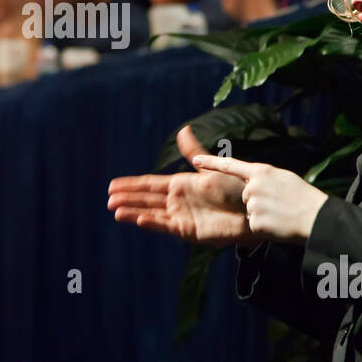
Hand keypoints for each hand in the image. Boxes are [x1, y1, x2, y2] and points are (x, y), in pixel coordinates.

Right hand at [108, 126, 259, 247]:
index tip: (113, 185)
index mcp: (181, 184)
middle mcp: (178, 201)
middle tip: (108, 200)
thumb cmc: (236, 188)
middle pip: (146, 199)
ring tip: (116, 211)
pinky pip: (167, 226)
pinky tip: (139, 219)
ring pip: (152, 213)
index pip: (150, 184)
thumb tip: (183, 130)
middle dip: (128, 199)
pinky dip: (153, 223)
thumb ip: (194, 153)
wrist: (252, 209)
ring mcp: (182, 217)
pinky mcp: (189, 231)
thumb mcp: (212, 167)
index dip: (131, 184)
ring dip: (134, 212)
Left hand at [189, 154, 327, 243]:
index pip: (230, 165)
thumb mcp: (283, 178)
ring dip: (262, 215)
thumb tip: (252, 180)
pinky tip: (278, 224)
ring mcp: (253, 204)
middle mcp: (254, 186)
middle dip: (257, 202)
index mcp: (261, 171)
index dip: (211, 162)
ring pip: (249, 211)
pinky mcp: (255, 222)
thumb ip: (264, 178)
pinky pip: (254, 225)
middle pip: (244, 195)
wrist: (316, 217)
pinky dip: (265, 227)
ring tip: (280, 214)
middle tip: (278, 204)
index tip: (195, 160)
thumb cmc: (303, 197)